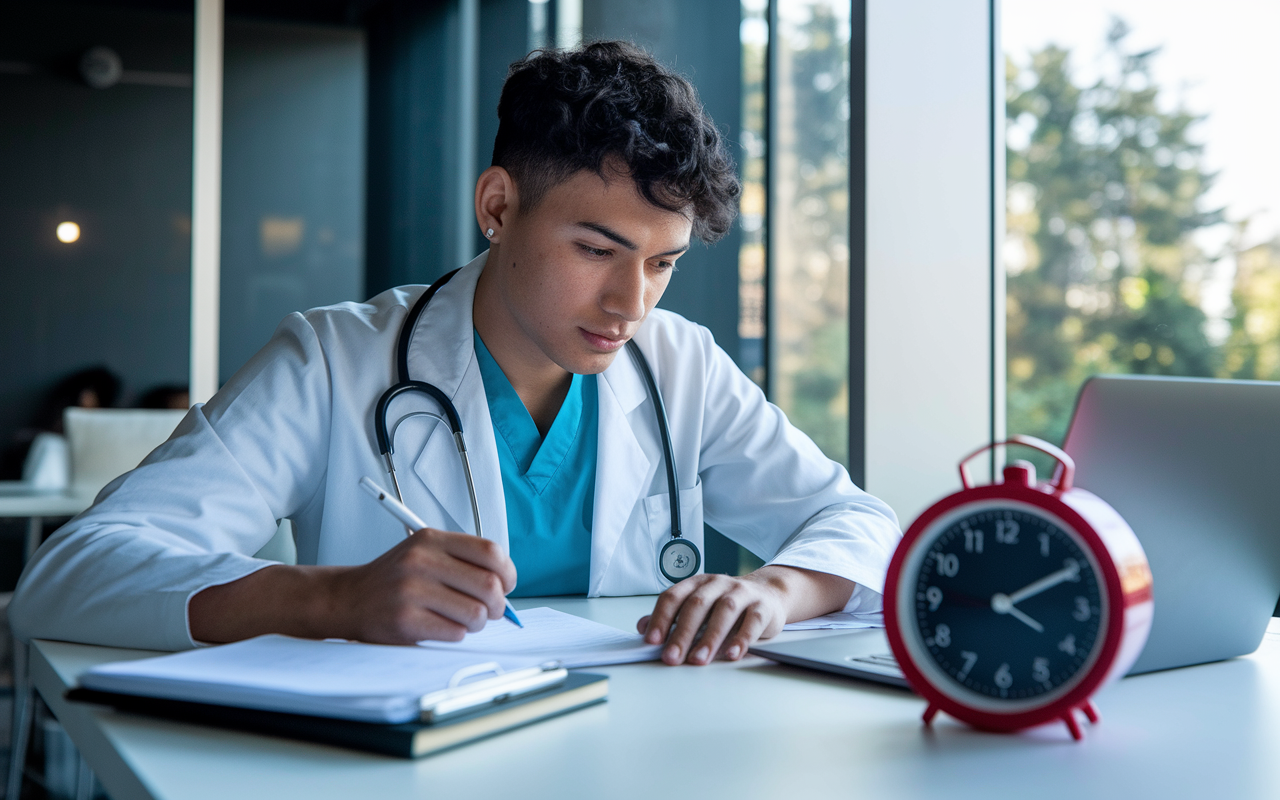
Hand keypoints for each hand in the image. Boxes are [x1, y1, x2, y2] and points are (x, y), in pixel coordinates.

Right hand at [326, 528, 517, 643]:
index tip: (506, 585)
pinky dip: (457, 634)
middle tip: (490, 610)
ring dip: (477, 623)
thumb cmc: (394, 579)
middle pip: (488, 585)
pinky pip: (456, 633)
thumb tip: (506, 584)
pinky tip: (442, 626)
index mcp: (431, 539)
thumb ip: (462, 561)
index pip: (490, 551)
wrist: (348, 598)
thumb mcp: (424, 553)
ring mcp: (412, 590)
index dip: (507, 572)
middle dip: (498, 604)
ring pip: (476, 613)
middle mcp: (421, 560)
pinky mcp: (406, 620)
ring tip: (463, 620)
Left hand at [637, 573, 786, 664]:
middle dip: (682, 633)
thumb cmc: (726, 604)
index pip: (673, 597)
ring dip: (709, 637)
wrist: (767, 594)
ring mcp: (742, 593)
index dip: (660, 619)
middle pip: (696, 605)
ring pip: (724, 611)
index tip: (651, 641)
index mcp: (697, 583)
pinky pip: (752, 621)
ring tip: (699, 660)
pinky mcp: (762, 607)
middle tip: (672, 658)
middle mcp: (718, 584)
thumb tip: (642, 627)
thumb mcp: (697, 606)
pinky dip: (741, 639)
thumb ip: (671, 617)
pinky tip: (732, 654)